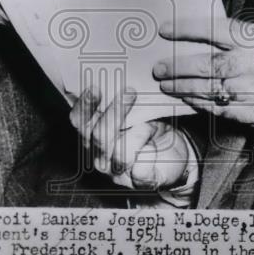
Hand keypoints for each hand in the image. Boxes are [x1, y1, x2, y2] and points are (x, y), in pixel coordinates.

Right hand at [68, 86, 190, 191]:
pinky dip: (150, 154)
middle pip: (96, 135)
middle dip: (114, 113)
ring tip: (151, 119)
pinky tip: (156, 145)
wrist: (175, 154)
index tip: (96, 87)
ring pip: (118, 152)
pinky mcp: (139, 181)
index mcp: (93, 135)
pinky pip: (141, 170)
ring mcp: (117, 171)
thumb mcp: (138, 109)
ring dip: (137, 130)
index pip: (79, 121)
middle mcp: (100, 155)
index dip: (85, 105)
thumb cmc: (151, 126)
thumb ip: (124, 98)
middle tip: (130, 92)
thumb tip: (122, 73)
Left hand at [154, 17, 253, 129]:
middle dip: (174, 67)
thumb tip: (199, 36)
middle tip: (158, 68)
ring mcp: (246, 89)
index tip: (163, 30)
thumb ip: (234, 37)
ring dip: (180, 87)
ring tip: (166, 85)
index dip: (183, 29)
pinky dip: (199, 102)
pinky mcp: (248, 111)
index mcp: (250, 38)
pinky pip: (216, 108)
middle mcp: (246, 63)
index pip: (208, 30)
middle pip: (200, 64)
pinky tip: (188, 99)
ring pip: (203, 88)